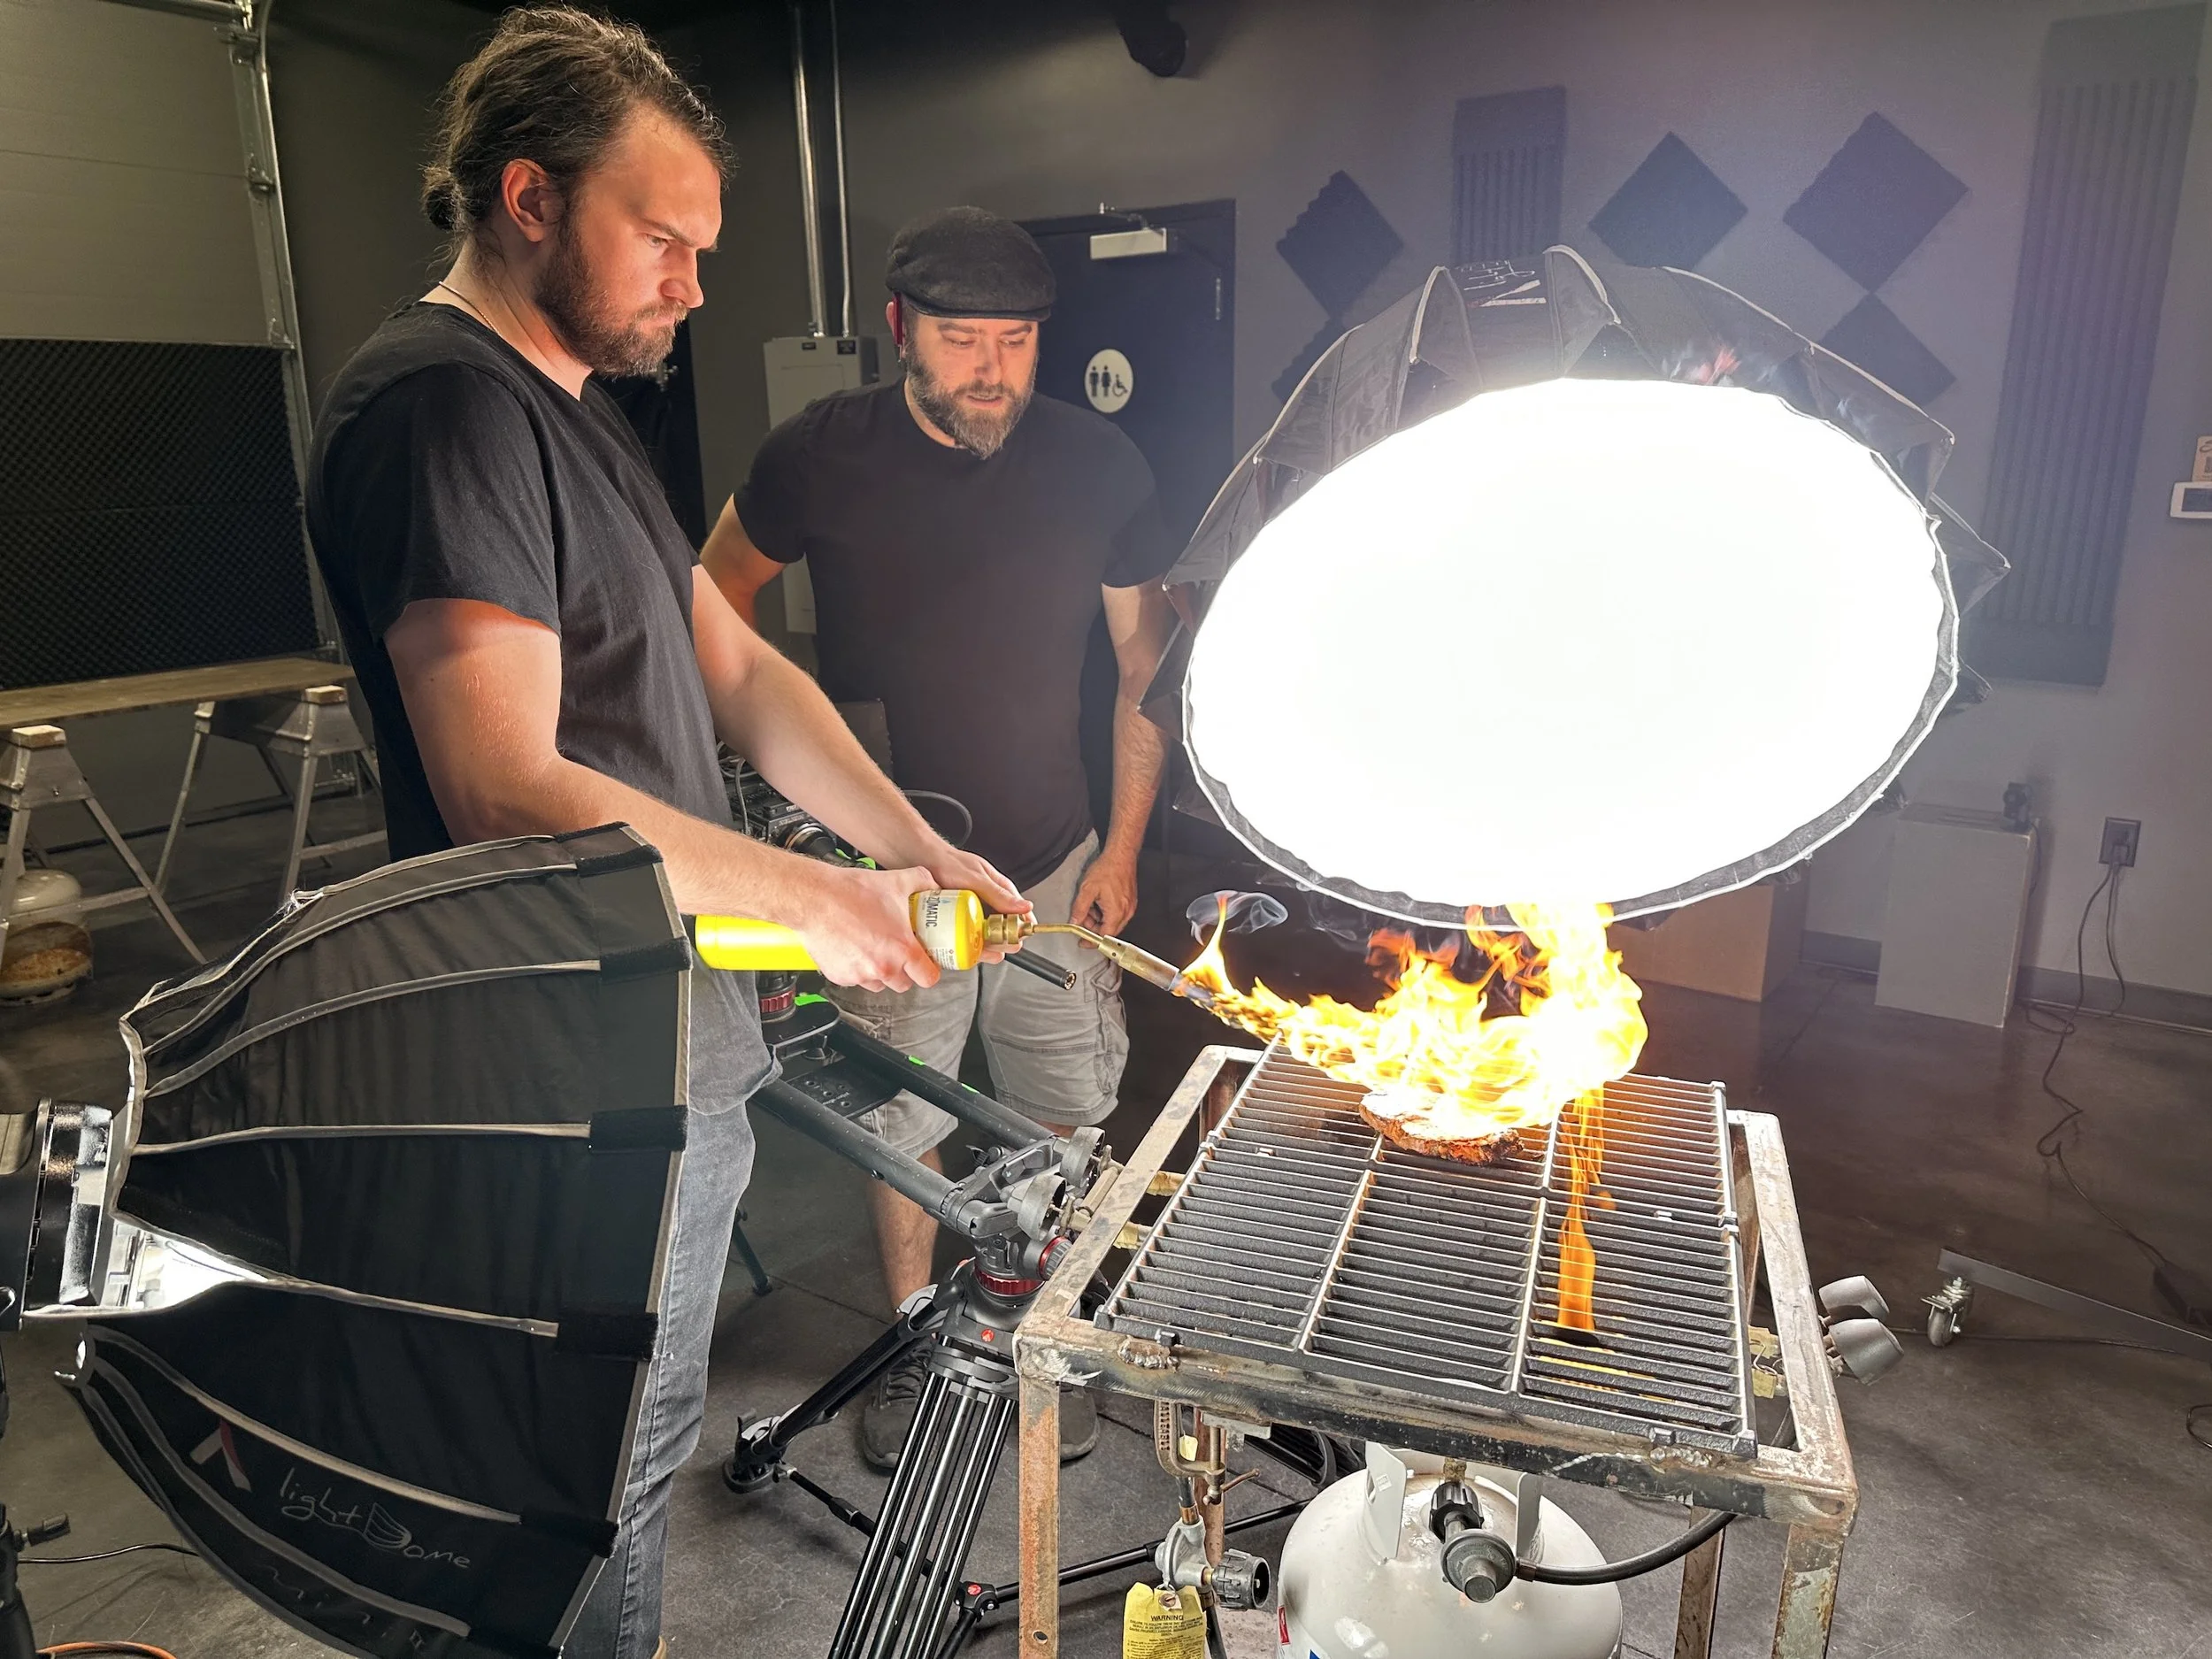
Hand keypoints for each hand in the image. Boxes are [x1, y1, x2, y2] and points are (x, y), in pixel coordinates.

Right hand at [792, 863, 941, 992]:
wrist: (815, 898)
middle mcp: (883, 967)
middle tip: (899, 953)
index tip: (926, 962)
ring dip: (880, 972)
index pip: (928, 978)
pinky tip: (854, 948)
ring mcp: (860, 975)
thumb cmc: (851, 892)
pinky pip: (855, 979)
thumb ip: (923, 882)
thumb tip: (934, 886)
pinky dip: (857, 969)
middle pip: (904, 985)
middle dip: (905, 971)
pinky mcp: (840, 976)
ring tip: (874, 949)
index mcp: (902, 949)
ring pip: (878, 984)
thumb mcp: (897, 881)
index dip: (930, 970)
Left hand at [897, 837, 1027, 963]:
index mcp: (1001, 893)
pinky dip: (965, 949)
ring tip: (974, 948)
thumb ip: (999, 894)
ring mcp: (974, 917)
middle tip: (990, 943)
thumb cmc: (949, 863)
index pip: (1021, 917)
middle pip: (1005, 934)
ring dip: (983, 949)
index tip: (1013, 938)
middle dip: (1001, 943)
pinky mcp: (958, 926)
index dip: (1021, 930)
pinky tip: (959, 949)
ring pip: (986, 942)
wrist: (920, 860)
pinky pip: (966, 943)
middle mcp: (989, 907)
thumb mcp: (976, 878)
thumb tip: (1025, 907)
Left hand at [1071, 848, 1137, 935]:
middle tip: (1083, 916)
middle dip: (1093, 927)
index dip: (1092, 941)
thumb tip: (1075, 922)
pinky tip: (1099, 901)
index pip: (1104, 936)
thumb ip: (1079, 909)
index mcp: (1116, 912)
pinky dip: (1106, 912)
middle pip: (1108, 930)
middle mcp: (1126, 912)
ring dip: (1099, 918)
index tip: (1083, 942)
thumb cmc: (1108, 868)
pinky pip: (1117, 914)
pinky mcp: (1130, 902)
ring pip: (1112, 922)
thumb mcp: (1087, 889)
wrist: (1121, 855)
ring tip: (1090, 904)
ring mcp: (1130, 907)